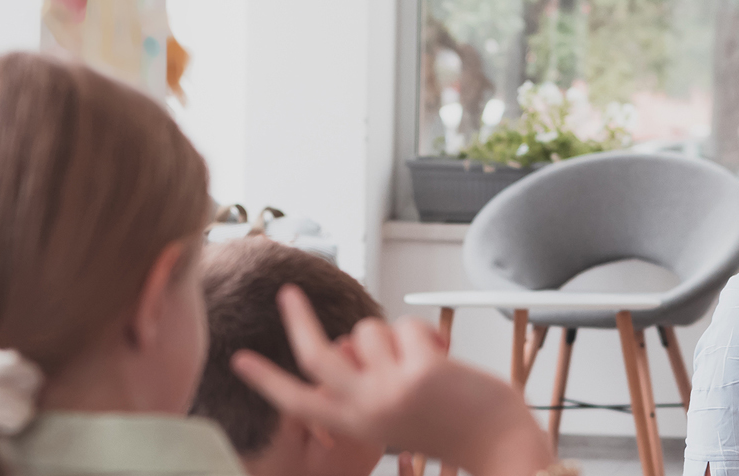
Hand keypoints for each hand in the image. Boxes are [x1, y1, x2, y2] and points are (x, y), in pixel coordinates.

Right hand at [232, 286, 555, 475]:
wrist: (499, 445)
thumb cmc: (453, 426)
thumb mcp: (396, 413)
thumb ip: (369, 381)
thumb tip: (352, 338)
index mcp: (356, 426)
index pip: (300, 402)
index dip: (267, 380)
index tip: (239, 360)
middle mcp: (366, 410)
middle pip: (316, 355)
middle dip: (297, 320)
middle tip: (288, 292)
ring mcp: (390, 391)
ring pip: (371, 331)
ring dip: (396, 335)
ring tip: (423, 362)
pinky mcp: (419, 373)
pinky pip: (408, 327)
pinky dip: (427, 335)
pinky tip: (445, 359)